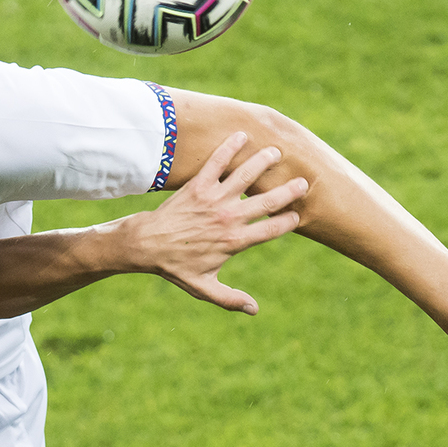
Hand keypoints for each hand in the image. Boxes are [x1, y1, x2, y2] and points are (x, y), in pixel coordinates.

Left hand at [121, 132, 306, 314]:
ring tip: (276, 152)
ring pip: (245, 177)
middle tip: (303, 182)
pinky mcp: (197, 186)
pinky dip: (228, 148)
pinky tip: (241, 135)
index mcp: (233, 242)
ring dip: (262, 162)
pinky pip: (216, 163)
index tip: (299, 216)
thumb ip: (230, 298)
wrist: (145, 246)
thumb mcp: (203, 287)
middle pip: (265, 202)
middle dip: (287, 191)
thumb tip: (254, 310)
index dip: (287, 222)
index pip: (270, 231)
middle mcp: (227, 219)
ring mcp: (212, 200)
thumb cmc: (175, 267)